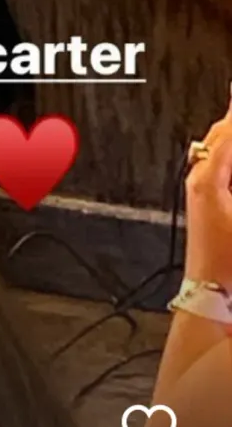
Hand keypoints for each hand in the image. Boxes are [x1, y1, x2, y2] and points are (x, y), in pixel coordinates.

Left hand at [184, 94, 231, 286]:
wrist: (211, 292)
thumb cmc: (228, 261)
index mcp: (207, 179)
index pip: (229, 135)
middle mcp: (199, 178)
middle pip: (220, 136)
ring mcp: (200, 188)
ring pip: (218, 149)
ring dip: (230, 135)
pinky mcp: (206, 199)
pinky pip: (219, 164)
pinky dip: (229, 152)